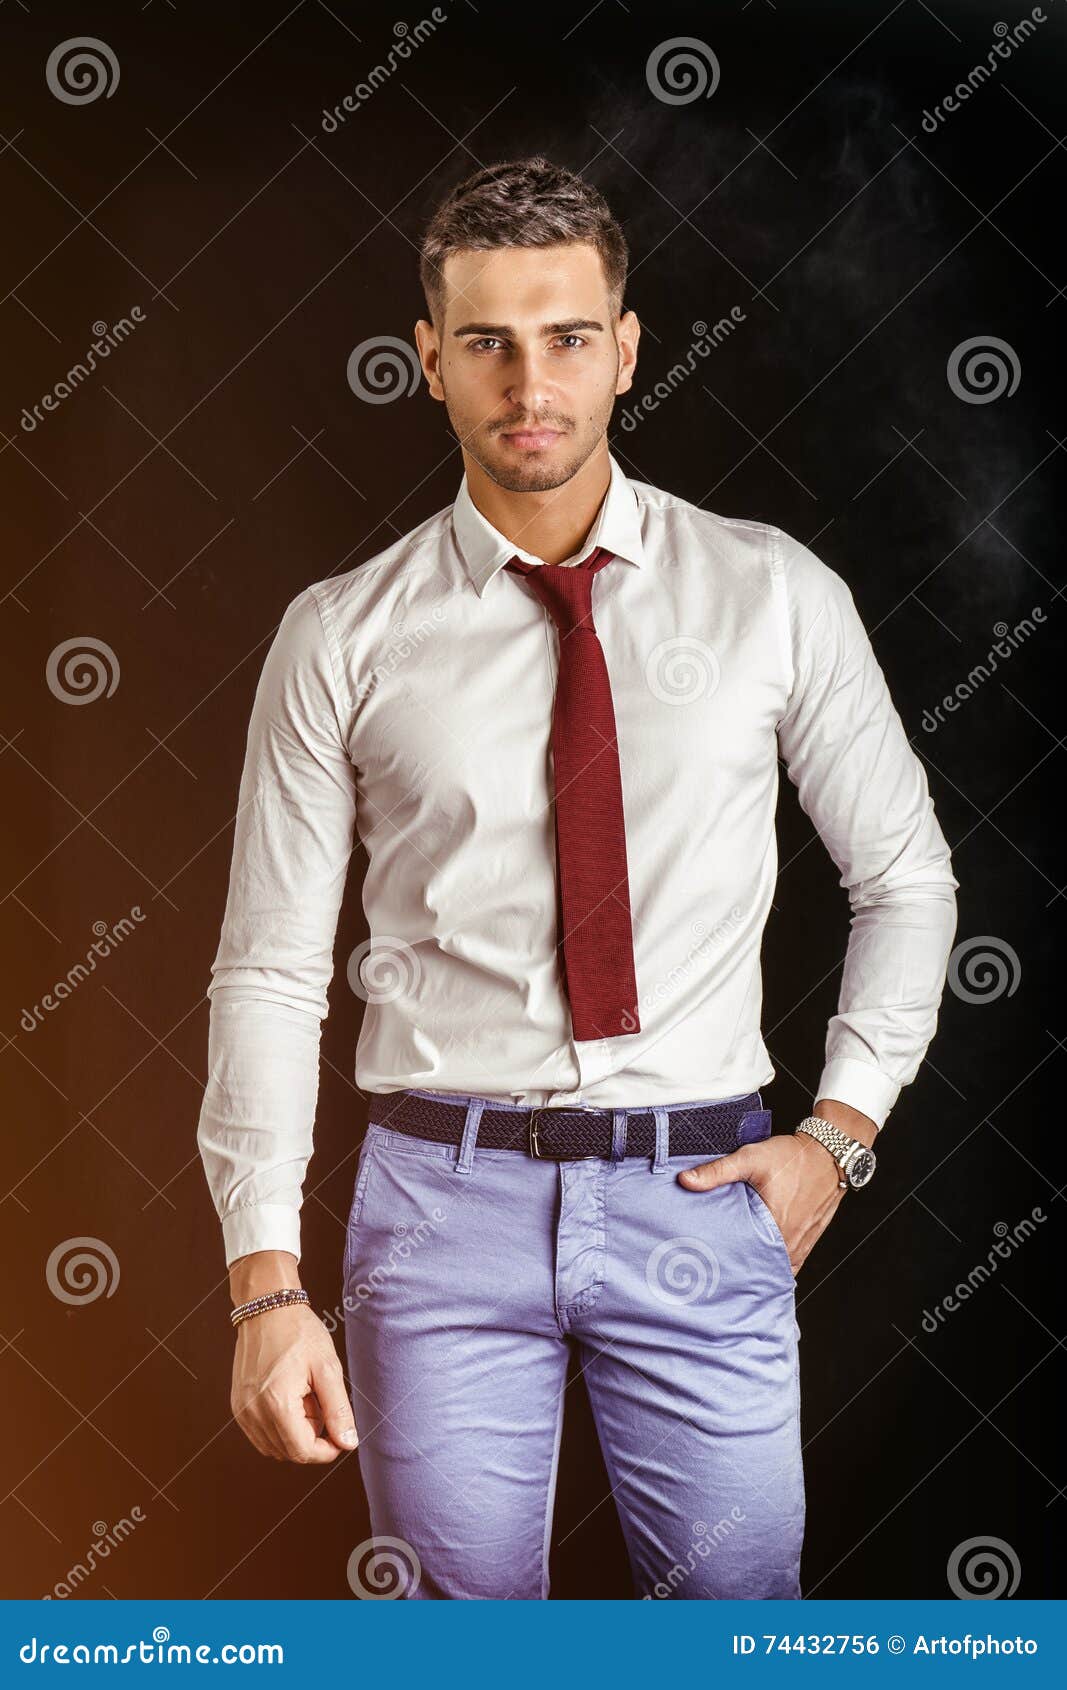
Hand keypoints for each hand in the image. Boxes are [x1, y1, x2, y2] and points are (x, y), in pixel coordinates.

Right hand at [230, 1302, 358, 1463]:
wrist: (267, 1308)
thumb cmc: (299, 1333)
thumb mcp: (328, 1368)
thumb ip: (338, 1410)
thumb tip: (348, 1443)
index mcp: (276, 1404)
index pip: (303, 1452)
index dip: (326, 1451)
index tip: (340, 1435)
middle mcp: (253, 1413)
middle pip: (288, 1452)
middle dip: (311, 1439)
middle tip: (321, 1405)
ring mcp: (242, 1410)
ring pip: (274, 1447)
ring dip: (295, 1434)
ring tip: (305, 1399)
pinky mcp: (238, 1405)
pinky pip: (261, 1434)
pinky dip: (279, 1427)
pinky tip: (290, 1400)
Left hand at [676, 1098, 877, 1274]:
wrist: (829, 1152)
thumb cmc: (793, 1157)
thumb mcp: (750, 1158)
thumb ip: (717, 1172)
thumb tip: (685, 1181)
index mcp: (775, 1225)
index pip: (745, 1257)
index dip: (727, 1263)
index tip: (709, 1264)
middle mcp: (791, 1240)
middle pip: (760, 1265)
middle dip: (740, 1269)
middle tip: (718, 1269)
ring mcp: (802, 1242)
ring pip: (777, 1267)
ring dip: (759, 1268)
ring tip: (737, 1269)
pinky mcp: (810, 1239)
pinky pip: (792, 1263)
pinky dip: (777, 1265)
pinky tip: (762, 1264)